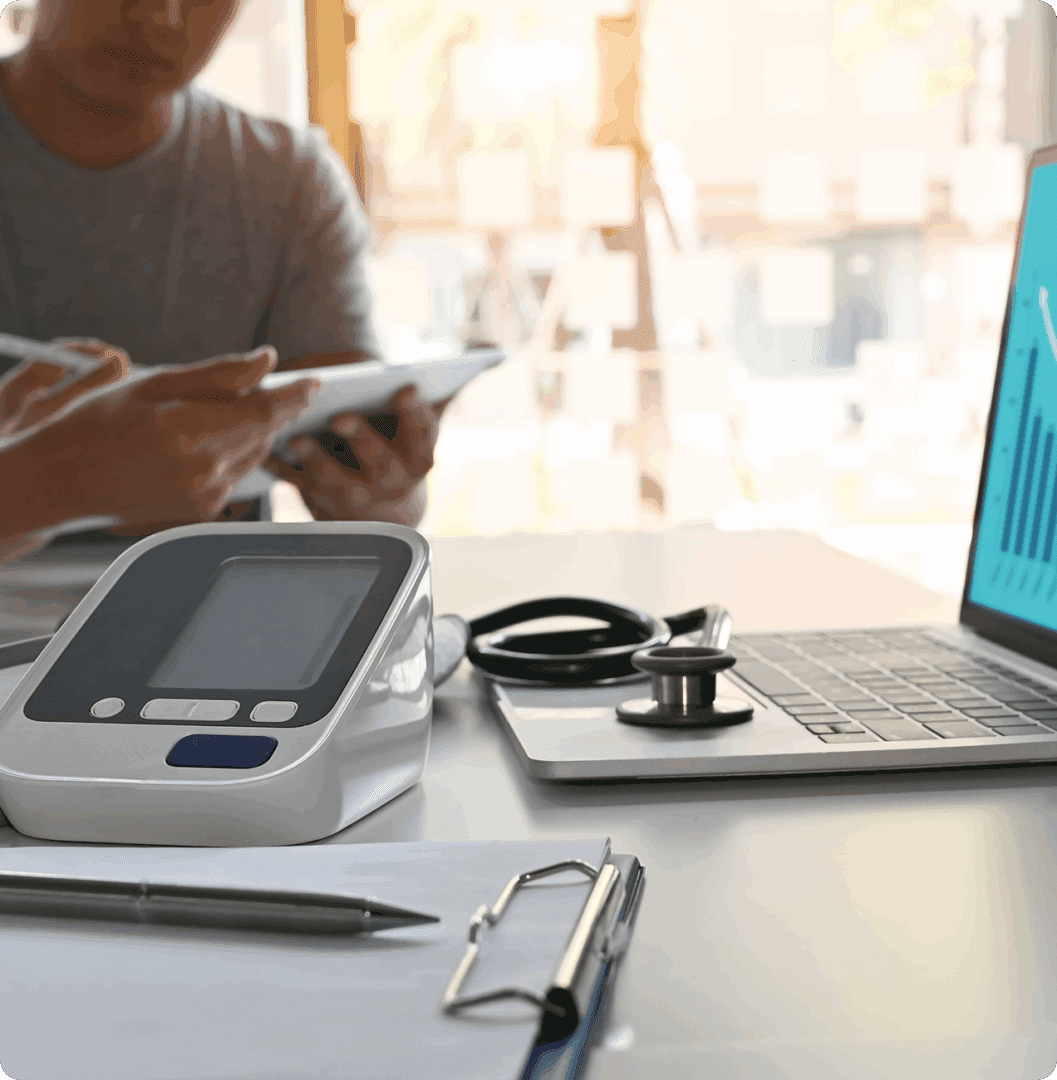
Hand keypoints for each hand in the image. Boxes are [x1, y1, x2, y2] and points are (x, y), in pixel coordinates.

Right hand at [9, 346, 316, 533]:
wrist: (62, 480)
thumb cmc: (95, 427)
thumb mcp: (153, 384)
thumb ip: (218, 374)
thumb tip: (265, 361)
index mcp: (189, 432)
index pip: (265, 410)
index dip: (294, 395)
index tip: (313, 383)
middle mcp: (202, 469)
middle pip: (264, 433)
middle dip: (273, 409)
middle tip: (271, 386)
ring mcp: (204, 495)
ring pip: (254, 455)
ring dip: (254, 430)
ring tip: (224, 411)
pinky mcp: (202, 510)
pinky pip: (236, 475)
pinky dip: (233, 454)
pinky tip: (205, 441)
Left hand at [268, 387, 444, 525]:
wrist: (384, 510)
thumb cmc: (399, 452)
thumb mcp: (421, 427)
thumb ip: (441, 396)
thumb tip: (484, 358)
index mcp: (420, 456)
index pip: (423, 432)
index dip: (415, 412)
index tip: (406, 389)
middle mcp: (394, 481)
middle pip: (381, 461)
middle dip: (362, 439)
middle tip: (341, 418)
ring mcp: (360, 497)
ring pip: (340, 482)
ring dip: (318, 461)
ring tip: (298, 439)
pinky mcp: (327, 505)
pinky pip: (304, 489)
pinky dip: (285, 472)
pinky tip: (270, 452)